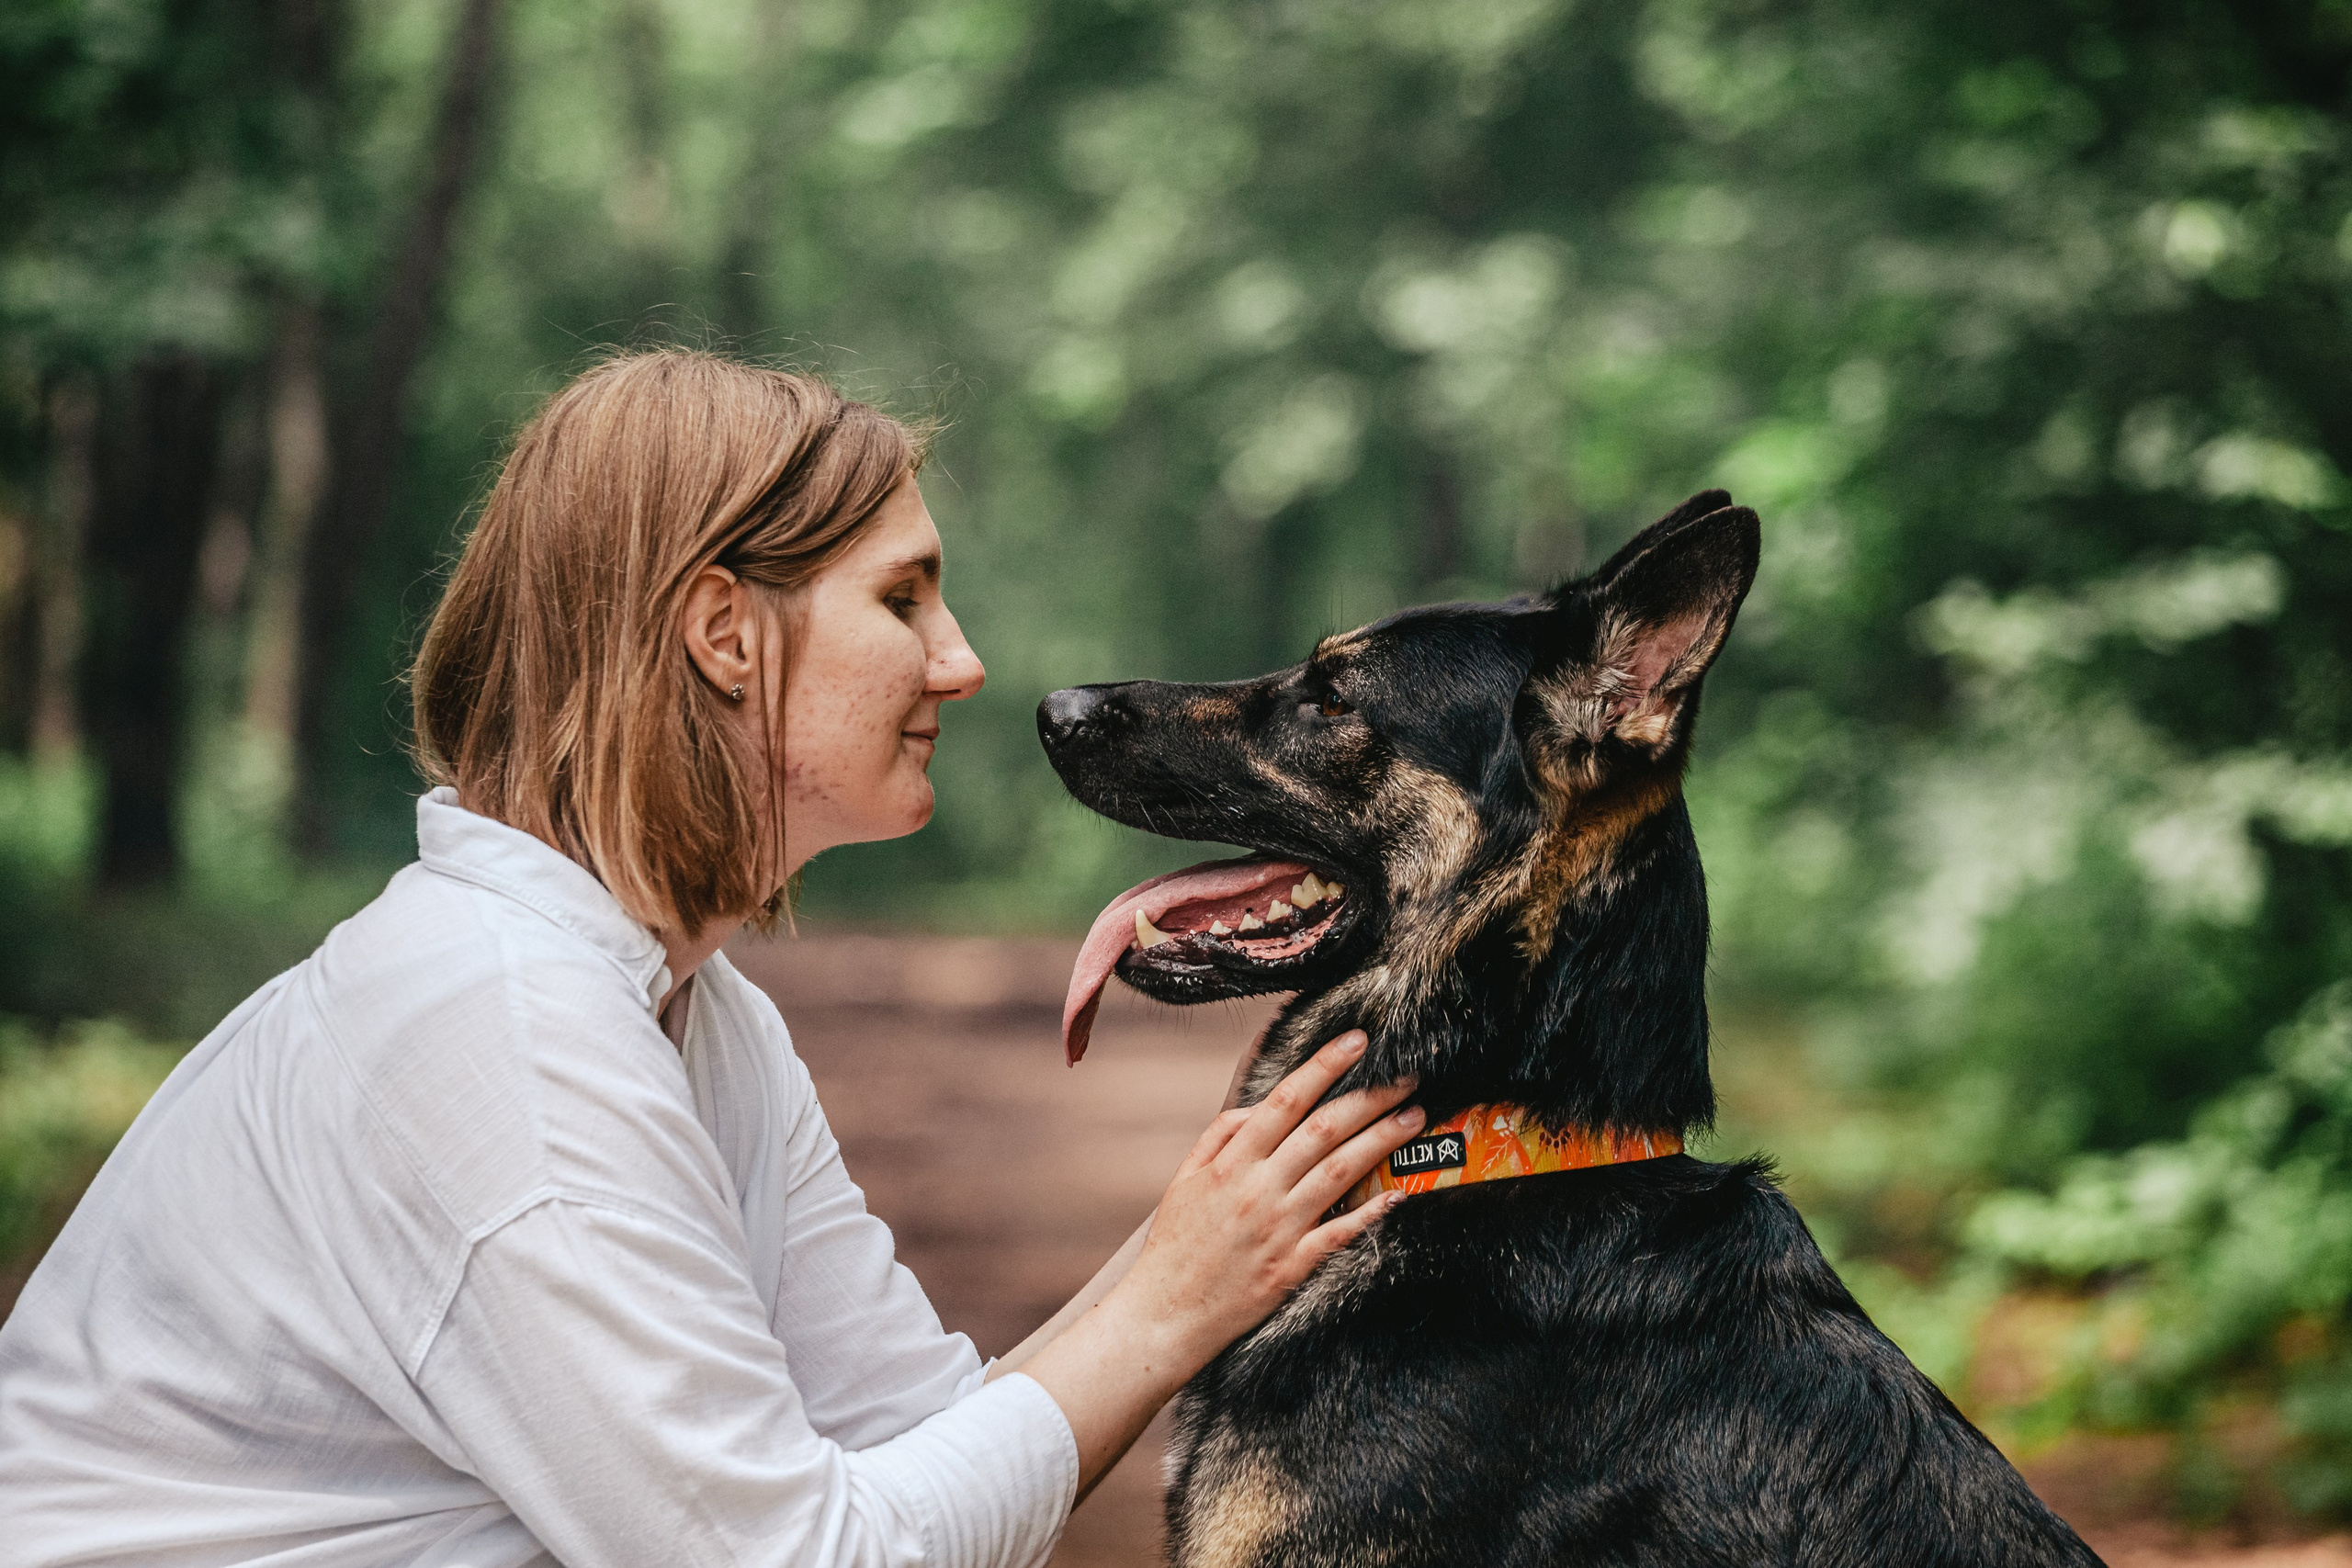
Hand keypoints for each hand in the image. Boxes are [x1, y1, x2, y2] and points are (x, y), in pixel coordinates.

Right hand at [1012, 1029, 1419, 1498]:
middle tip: (1408, 1075)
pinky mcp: (1292, 1268)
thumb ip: (1219, 1136)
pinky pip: (1340, 1233)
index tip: (1357, 1041)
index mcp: (1231, 1163)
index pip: (1286, 1100)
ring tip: (1413, 1116)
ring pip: (1340, 1172)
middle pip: (1324, 1130)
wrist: (1164, 1315)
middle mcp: (1259, 1189)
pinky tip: (1399, 1192)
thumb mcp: (1183, 1180)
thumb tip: (1257, 1107)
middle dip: (1370, 1097)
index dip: (1324, 1066)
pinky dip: (1371, 1211)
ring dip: (1382, 1141)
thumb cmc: (1174, 1246)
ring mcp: (1279, 1229)